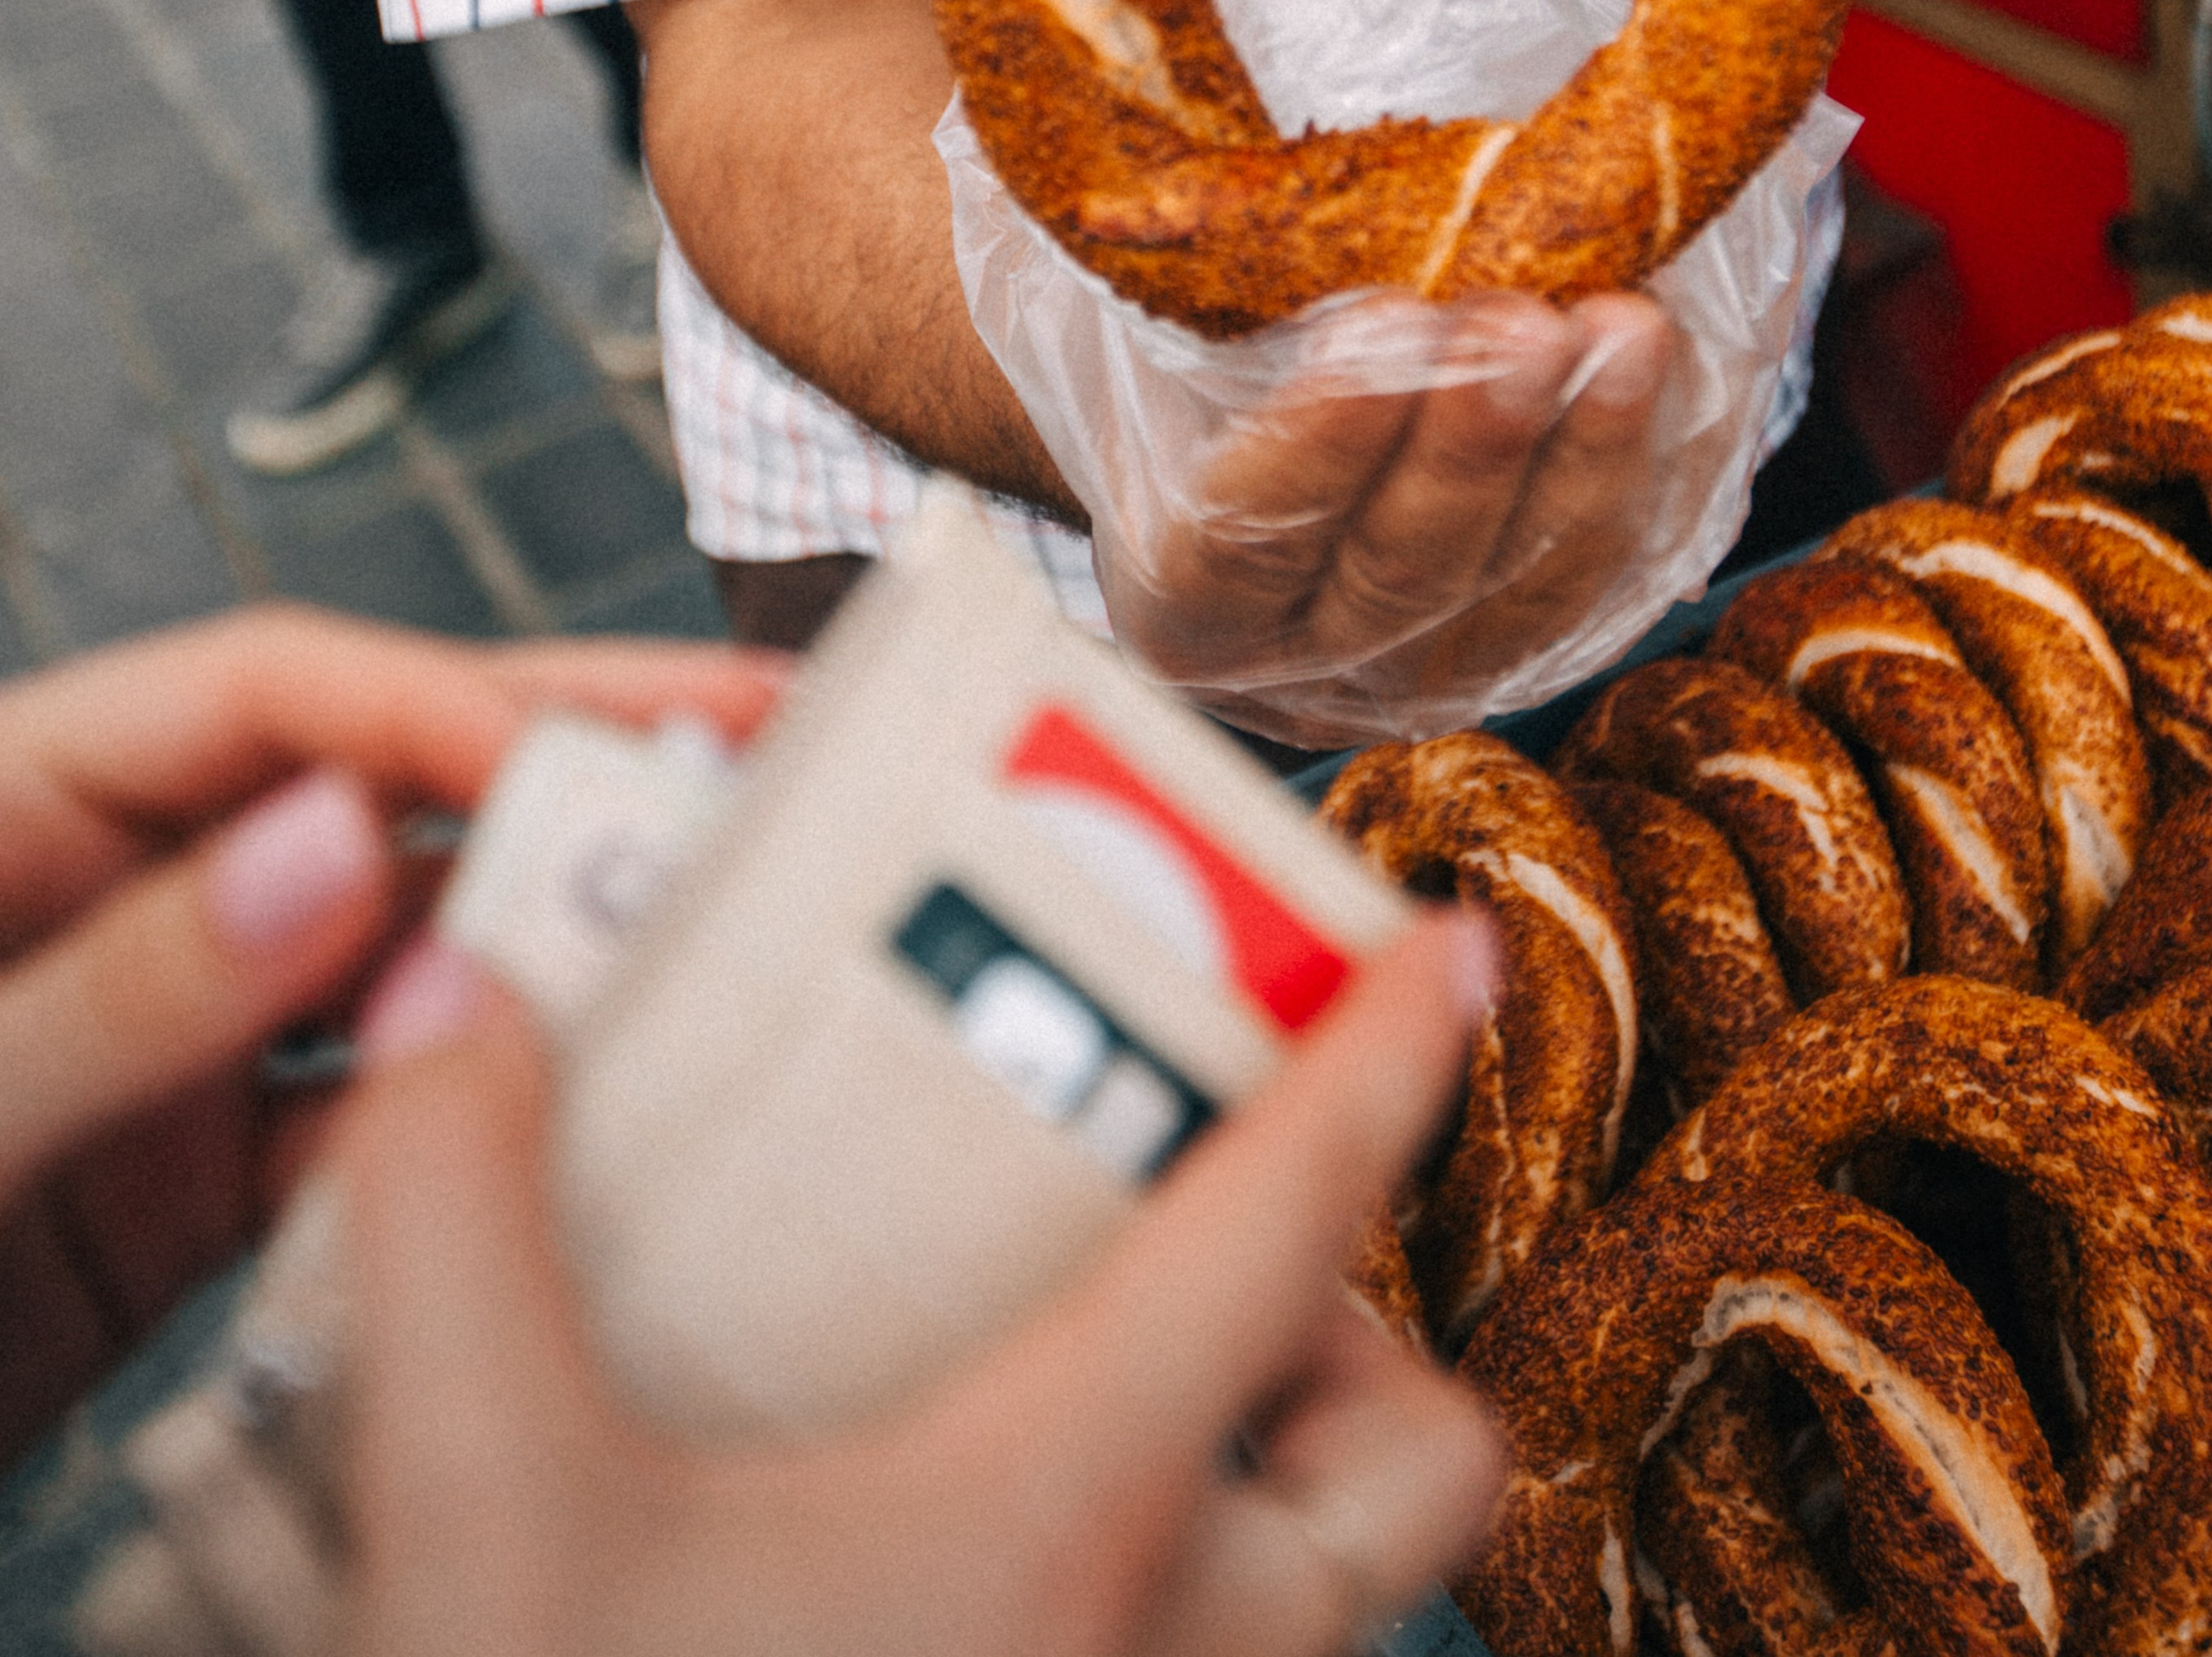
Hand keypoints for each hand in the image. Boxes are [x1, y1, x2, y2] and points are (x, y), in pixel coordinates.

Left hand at [0, 609, 780, 1462]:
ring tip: (722, 953)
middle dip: (558, 770)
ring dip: (540, 963)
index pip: (268, 690)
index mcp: (13, 805)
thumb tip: (329, 851)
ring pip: (387, 972)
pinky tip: (577, 1162)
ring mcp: (152, 1052)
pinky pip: (350, 1148)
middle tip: (761, 753)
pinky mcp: (172, 1204)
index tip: (601, 742)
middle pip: (369, 797)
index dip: (442, 695)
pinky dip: (458, 1155)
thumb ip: (108, 991)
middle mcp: (108, 903)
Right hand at [336, 916, 1506, 1656]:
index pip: (1284, 1226)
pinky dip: (1175, 1625)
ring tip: (1108, 1412)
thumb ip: (454, 1222)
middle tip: (1190, 1252)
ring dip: (1281, 1493)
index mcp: (1071, 1514)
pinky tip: (996, 1597)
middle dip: (1353, 1336)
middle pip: (1415, 1460)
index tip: (1439, 944)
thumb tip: (460, 985)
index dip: (1374, 1064)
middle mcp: (1175, 1653)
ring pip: (1345, 1613)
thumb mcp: (474, 1522)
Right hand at [1103, 291, 1674, 747]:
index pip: (1248, 536)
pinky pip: (1616, 573)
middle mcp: (1310, 667)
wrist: (1248, 437)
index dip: (1322, 434)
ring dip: (1589, 453)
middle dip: (1476, 442)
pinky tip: (1674, 370)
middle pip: (1404, 573)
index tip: (1385, 315)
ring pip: (1530, 588)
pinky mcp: (1541, 642)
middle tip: (1526, 321)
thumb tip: (1234, 193)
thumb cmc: (1187, 368)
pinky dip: (1652, 473)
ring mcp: (1437, 671)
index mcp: (1183, 606)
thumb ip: (1193, 305)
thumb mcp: (1153, 336)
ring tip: (1627, 328)